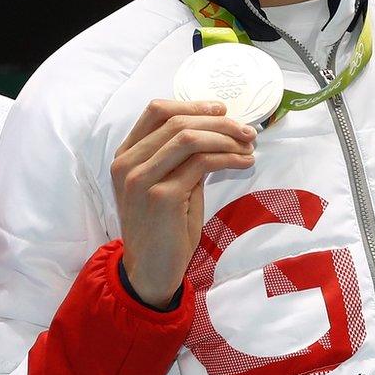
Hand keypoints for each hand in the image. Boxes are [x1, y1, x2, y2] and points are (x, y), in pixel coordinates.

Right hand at [109, 99, 256, 308]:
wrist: (150, 270)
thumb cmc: (163, 227)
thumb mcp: (168, 184)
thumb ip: (181, 158)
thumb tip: (218, 131)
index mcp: (126, 154)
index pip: (157, 111)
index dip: (193, 104)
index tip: (222, 110)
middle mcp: (127, 163)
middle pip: (177, 121)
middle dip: (219, 122)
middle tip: (247, 131)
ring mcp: (141, 179)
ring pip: (189, 138)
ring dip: (226, 138)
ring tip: (249, 147)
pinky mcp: (162, 196)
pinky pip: (201, 164)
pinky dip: (228, 158)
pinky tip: (244, 163)